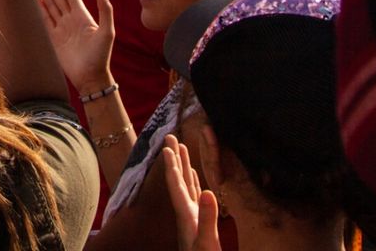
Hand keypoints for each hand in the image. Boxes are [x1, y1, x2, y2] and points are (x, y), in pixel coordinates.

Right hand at [34, 0, 115, 92]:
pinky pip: (45, 19)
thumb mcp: (107, 32)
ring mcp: (61, 28)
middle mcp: (71, 18)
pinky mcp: (54, 38)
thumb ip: (105, 10)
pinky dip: (39, 8)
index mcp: (82, 15)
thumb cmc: (101, 56)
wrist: (90, 77)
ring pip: (50, 4)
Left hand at [161, 134, 220, 250]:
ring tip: (182, 148)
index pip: (176, 186)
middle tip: (170, 135)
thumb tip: (208, 191)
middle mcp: (186, 214)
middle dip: (175, 159)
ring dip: (184, 167)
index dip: (171, 166)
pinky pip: (196, 198)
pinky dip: (195, 184)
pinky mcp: (199, 224)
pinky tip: (196, 179)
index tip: (166, 146)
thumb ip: (207, 219)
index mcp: (186, 216)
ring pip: (186, 186)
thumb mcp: (207, 242)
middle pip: (178, 181)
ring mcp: (192, 218)